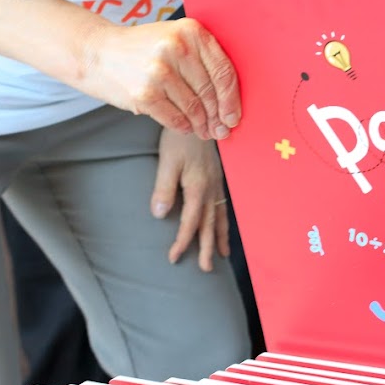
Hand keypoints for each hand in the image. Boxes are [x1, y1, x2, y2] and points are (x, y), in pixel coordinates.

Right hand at [80, 17, 240, 139]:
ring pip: (194, 107)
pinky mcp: (145, 93)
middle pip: (210, 91)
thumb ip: (202, 59)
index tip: (234, 115)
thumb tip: (229, 100)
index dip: (232, 98)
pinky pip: (175, 118)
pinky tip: (187, 127)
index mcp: (192, 31)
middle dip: (218, 116)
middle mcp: (177, 49)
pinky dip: (183, 126)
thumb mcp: (175, 39)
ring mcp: (160, 71)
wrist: (96, 52)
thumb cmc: (142, 49)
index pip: (223, 70)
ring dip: (201, 124)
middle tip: (222, 129)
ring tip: (205, 131)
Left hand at [152, 128, 230, 271]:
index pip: (190, 222)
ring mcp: (216, 183)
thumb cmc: (181, 137)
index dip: (182, 241)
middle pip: (209, 224)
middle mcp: (210, 189)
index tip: (173, 257)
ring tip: (221, 254)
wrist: (201, 115)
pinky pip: (223, 204)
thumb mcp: (167, 161)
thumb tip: (159, 214)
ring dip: (219, 237)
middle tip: (206, 268)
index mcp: (198, 187)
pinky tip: (223, 225)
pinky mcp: (218, 177)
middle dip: (206, 248)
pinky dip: (224, 219)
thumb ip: (164, 188)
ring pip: (220, 216)